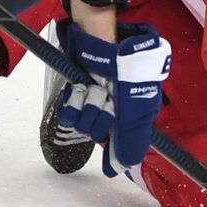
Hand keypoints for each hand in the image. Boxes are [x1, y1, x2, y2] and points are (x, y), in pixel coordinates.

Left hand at [55, 20, 170, 175]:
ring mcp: (96, 99)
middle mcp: (116, 109)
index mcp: (135, 113)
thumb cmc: (127, 70)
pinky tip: (79, 90)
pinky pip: (70, 113)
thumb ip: (131, 140)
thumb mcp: (136, 108)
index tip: (109, 165)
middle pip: (102, 134)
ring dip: (87, 107)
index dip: (115, 153)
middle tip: (106, 102)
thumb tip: (123, 168)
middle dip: (101, 119)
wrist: (102, 38)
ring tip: (93, 89)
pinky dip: (73, 104)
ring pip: (85, 124)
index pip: (124, 144)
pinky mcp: (78, 92)